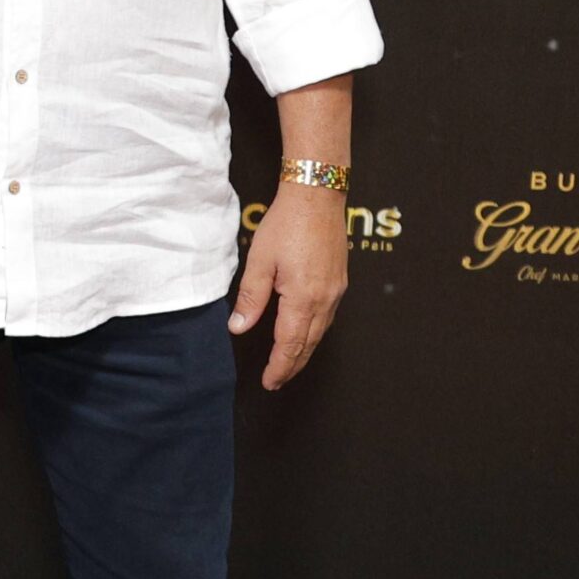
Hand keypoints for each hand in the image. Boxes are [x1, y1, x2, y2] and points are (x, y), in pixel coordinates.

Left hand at [228, 184, 347, 390]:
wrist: (317, 196)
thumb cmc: (287, 224)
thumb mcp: (260, 261)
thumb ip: (251, 297)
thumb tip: (239, 327)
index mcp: (303, 298)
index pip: (290, 345)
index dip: (279, 367)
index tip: (269, 382)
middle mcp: (325, 300)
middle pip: (308, 344)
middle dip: (291, 366)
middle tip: (276, 381)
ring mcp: (336, 291)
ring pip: (320, 333)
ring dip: (304, 352)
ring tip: (288, 364)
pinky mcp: (339, 281)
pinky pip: (327, 317)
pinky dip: (314, 333)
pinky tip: (304, 333)